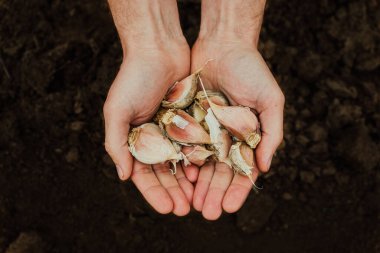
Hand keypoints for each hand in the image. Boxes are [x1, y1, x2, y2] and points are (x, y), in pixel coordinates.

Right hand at [104, 0, 193, 215]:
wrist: (158, 49)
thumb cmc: (133, 78)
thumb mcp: (117, 110)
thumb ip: (116, 143)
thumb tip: (123, 176)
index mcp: (134, 139)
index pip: (143, 174)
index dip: (155, 193)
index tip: (167, 208)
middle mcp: (154, 138)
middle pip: (165, 173)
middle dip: (174, 192)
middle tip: (186, 210)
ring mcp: (173, 131)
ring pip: (182, 163)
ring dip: (188, 182)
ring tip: (198, 199)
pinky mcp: (191, 121)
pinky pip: (196, 145)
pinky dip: (199, 160)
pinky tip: (205, 174)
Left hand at [190, 0, 284, 219]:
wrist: (224, 45)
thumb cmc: (252, 70)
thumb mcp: (271, 101)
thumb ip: (272, 134)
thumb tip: (264, 167)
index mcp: (247, 137)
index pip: (242, 170)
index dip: (237, 190)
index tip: (229, 207)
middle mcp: (226, 138)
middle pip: (219, 172)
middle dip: (214, 193)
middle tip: (207, 213)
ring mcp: (206, 130)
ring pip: (201, 164)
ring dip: (197, 185)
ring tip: (191, 204)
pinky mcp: (188, 120)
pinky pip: (185, 144)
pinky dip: (184, 162)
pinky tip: (181, 178)